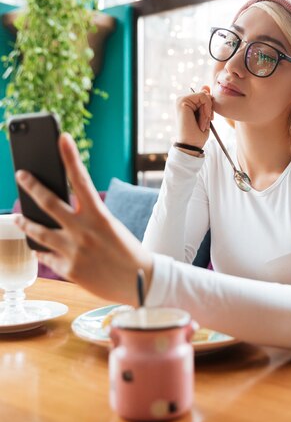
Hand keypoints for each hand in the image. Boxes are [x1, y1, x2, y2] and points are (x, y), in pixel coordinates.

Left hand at [14, 133, 152, 305]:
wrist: (141, 283)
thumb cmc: (128, 251)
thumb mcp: (111, 227)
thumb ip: (88, 218)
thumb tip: (61, 212)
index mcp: (99, 215)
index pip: (81, 179)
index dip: (70, 156)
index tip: (62, 138)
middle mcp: (83, 231)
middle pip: (49, 203)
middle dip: (32, 186)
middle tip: (21, 175)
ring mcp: (74, 251)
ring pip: (39, 232)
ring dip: (25, 221)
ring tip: (17, 217)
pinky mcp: (69, 270)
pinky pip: (47, 256)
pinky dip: (42, 251)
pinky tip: (39, 248)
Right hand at [175, 85, 213, 148]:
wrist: (191, 146)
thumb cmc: (198, 134)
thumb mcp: (205, 115)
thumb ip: (205, 100)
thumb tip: (206, 85)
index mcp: (187, 103)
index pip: (205, 95)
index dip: (210, 108)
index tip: (208, 121)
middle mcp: (182, 99)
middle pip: (206, 94)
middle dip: (209, 110)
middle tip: (204, 123)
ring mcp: (181, 99)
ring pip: (205, 95)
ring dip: (208, 111)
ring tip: (202, 124)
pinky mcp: (182, 101)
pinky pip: (203, 97)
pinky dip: (206, 110)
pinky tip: (201, 121)